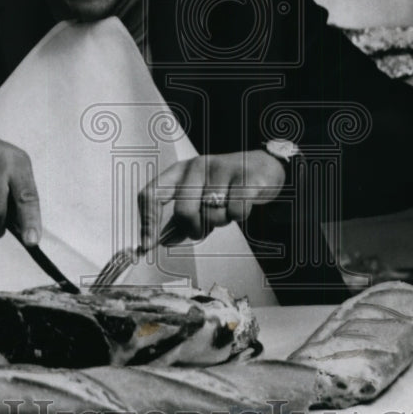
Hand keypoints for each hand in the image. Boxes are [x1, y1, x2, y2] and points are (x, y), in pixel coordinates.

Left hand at [138, 150, 285, 249]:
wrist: (265, 168)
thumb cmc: (227, 185)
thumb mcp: (198, 196)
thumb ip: (179, 220)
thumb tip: (159, 241)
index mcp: (179, 171)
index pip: (151, 194)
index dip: (147, 223)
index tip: (147, 247)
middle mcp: (197, 166)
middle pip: (183, 213)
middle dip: (195, 229)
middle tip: (205, 227)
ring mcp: (221, 169)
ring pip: (212, 215)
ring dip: (221, 221)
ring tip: (228, 207)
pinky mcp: (246, 177)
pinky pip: (235, 212)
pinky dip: (239, 216)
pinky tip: (242, 204)